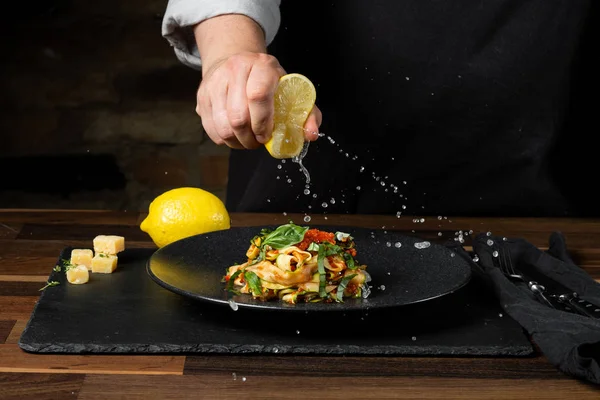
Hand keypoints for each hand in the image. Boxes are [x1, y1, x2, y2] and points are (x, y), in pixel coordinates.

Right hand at [196, 52, 321, 148]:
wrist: (236, 61)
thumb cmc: (268, 81)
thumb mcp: (291, 89)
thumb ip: (307, 112)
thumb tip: (310, 135)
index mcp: (262, 66)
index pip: (258, 95)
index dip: (263, 122)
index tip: (267, 135)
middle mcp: (235, 70)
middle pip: (238, 117)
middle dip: (250, 138)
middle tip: (258, 142)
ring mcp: (215, 83)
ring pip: (223, 126)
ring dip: (237, 142)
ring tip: (247, 140)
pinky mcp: (202, 96)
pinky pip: (211, 129)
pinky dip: (224, 140)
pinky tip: (235, 136)